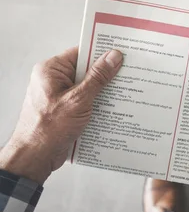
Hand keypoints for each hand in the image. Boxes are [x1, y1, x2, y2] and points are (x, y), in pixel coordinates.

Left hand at [0, 47, 122, 183]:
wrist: (35, 158)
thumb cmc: (48, 128)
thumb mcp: (78, 99)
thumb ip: (97, 78)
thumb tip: (113, 57)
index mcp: (51, 70)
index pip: (81, 53)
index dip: (102, 53)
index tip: (122, 53)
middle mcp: (53, 80)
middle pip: (86, 70)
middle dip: (106, 75)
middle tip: (129, 74)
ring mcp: (59, 95)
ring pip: (88, 87)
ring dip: (103, 92)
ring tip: (125, 92)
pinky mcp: (65, 109)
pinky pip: (86, 100)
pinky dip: (98, 104)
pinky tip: (114, 108)